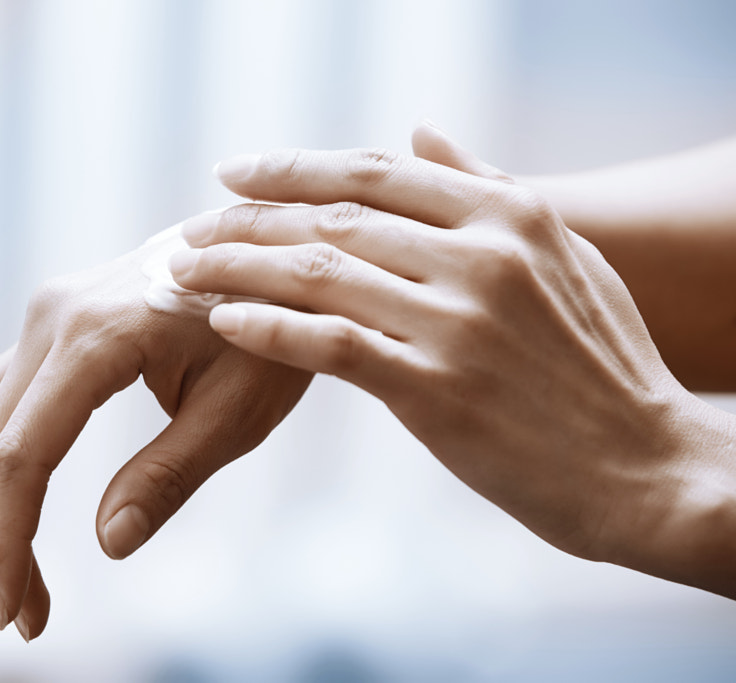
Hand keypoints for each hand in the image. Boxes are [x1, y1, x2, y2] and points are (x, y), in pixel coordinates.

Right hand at [0, 241, 311, 640]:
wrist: (273, 254)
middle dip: (1, 536)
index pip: (26, 454)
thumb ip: (169, 475)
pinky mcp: (56, 317)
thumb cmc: (271, 329)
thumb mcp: (237, 410)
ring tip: (1, 577)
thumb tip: (108, 544)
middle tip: (22, 618)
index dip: (10, 538)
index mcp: (100, 336)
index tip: (14, 609)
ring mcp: (50, 310)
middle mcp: (56, 314)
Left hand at [169, 123, 735, 597]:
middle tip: (188, 227)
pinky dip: (269, 328)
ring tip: (181, 268)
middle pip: (332, 218)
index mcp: (508, 215)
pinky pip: (331, 344)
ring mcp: (456, 322)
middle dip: (247, 220)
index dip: (292, 168)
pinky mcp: (435, 389)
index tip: (234, 172)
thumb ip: (488, 188)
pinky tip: (221, 320)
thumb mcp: (565, 255)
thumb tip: (423, 132)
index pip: (373, 172)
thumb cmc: (606, 367)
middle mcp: (479, 255)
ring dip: (238, 267)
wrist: (649, 468)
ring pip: (319, 272)